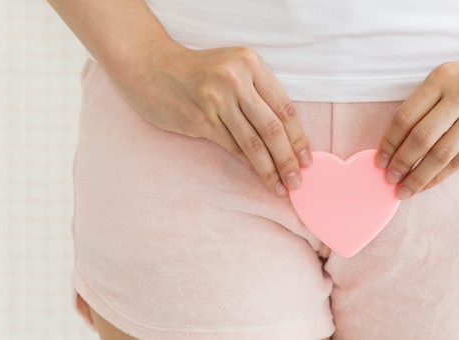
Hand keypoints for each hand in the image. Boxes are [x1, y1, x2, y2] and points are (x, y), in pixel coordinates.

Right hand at [116, 44, 312, 196]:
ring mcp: (217, 99)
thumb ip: (256, 94)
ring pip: (253, 142)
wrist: (151, 67)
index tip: (308, 158)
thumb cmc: (195, 72)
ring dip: (270, 168)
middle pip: (272, 127)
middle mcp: (235, 79)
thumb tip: (285, 136)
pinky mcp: (200, 119)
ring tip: (282, 186)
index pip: (283, 107)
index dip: (298, 136)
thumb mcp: (231, 70)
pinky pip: (232, 147)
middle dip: (289, 158)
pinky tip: (259, 177)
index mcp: (250, 63)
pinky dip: (248, 165)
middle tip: (298, 180)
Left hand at [375, 43, 458, 199]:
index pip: (405, 116)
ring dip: (417, 176)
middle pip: (420, 137)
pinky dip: (440, 176)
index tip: (379, 160)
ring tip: (403, 190)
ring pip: (440, 154)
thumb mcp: (452, 76)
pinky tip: (426, 185)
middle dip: (400, 163)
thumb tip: (398, 141)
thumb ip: (429, 102)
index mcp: (442, 78)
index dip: (389, 142)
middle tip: (388, 179)